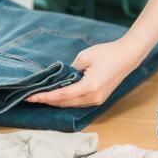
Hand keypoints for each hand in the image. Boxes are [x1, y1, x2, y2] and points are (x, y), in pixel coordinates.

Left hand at [25, 37, 148, 107]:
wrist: (127, 57)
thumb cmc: (107, 53)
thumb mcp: (84, 57)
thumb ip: (70, 70)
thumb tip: (60, 78)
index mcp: (89, 86)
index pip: (61, 95)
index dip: (44, 97)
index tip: (30, 97)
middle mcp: (93, 97)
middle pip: (64, 103)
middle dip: (47, 101)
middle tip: (32, 97)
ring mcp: (97, 100)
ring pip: (71, 105)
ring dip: (56, 102)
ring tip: (42, 96)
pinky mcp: (98, 99)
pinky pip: (78, 103)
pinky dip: (66, 100)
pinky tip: (57, 95)